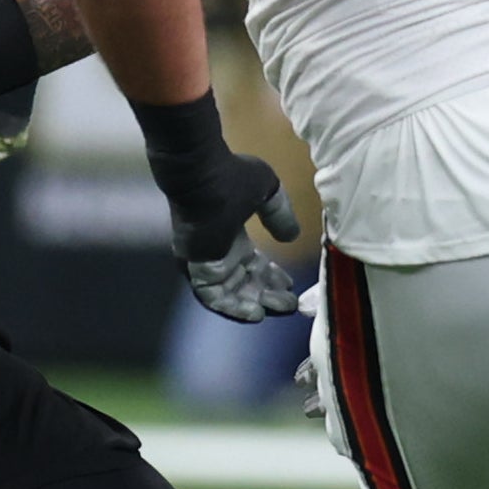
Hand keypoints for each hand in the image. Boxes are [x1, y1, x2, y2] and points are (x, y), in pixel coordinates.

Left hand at [137, 97, 303, 320]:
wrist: (201, 174)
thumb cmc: (230, 176)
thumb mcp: (266, 192)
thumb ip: (279, 214)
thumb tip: (292, 236)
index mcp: (230, 234)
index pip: (251, 263)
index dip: (271, 276)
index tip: (289, 285)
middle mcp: (217, 250)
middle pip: (243, 282)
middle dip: (268, 294)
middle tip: (289, 304)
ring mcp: (204, 260)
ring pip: (230, 292)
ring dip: (253, 303)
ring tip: (276, 309)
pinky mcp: (196, 268)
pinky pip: (212, 296)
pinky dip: (232, 307)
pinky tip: (255, 313)